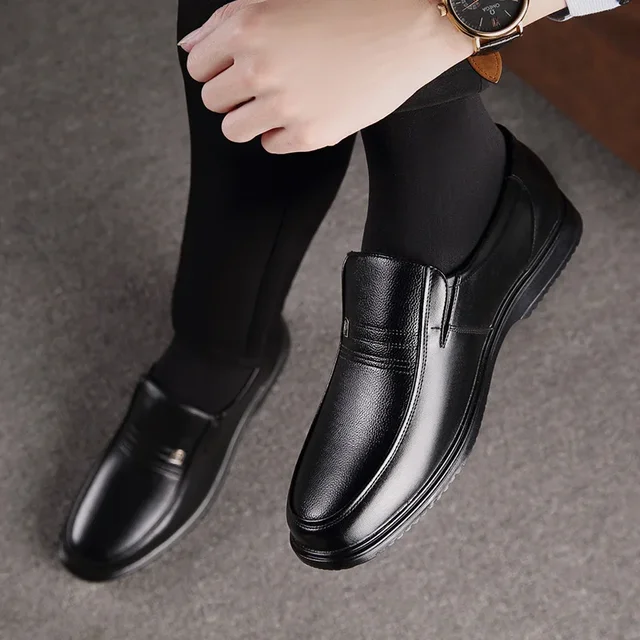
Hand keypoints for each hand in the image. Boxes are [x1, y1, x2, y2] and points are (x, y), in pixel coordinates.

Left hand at [180, 0, 472, 153]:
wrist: (412, 25)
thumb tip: (190, 48)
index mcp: (247, 28)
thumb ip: (228, 21)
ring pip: (234, 129)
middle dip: (232, 93)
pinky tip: (305, 110)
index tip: (236, 68)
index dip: (217, 67)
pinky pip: (271, 144)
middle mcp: (260, 68)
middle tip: (263, 83)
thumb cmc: (352, 5)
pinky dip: (281, 132)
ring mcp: (285, 106)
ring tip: (279, 101)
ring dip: (250, 117)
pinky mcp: (311, 134)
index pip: (198, 67)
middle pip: (213, 101)